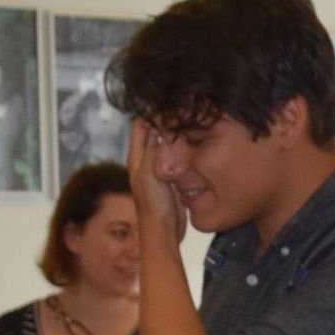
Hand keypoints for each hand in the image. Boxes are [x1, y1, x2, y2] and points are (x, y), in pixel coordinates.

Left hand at [124, 117, 184, 249]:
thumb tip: (164, 131)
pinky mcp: (172, 178)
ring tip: (193, 124)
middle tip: (185, 111)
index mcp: (137, 156)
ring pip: (168, 144)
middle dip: (167, 121)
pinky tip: (197, 146)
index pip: (140, 124)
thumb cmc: (154, 205)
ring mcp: (160, 169)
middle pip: (154, 131)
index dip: (151, 111)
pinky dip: (185, 150)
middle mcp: (146, 160)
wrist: (164, 231)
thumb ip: (155, 150)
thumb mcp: (151, 173)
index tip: (168, 103)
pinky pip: (179, 157)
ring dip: (177, 135)